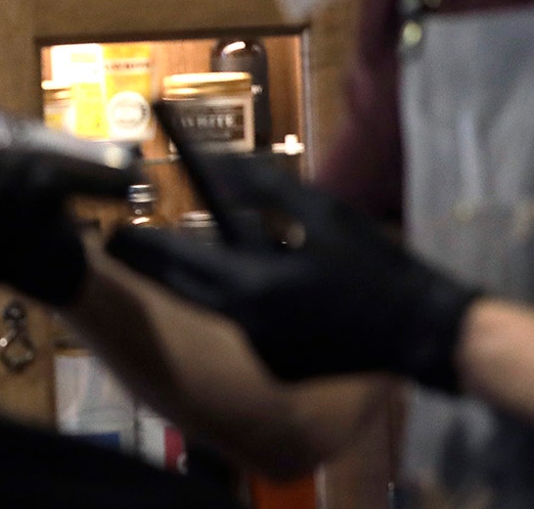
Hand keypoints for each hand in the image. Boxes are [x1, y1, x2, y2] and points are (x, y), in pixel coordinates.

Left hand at [105, 150, 477, 390]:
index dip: (140, 245)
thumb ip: (263, 187)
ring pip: (216, 308)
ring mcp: (261, 353)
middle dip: (153, 265)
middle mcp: (247, 325)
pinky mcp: (276, 370)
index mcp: (255, 285)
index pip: (176, 262)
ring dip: (211, 282)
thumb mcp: (321, 212)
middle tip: (126, 243)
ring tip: (238, 257)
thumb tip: (213, 163)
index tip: (111, 231)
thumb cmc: (374, 264)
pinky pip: (247, 329)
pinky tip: (284, 295)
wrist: (423, 332)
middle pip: (181, 289)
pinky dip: (250, 307)